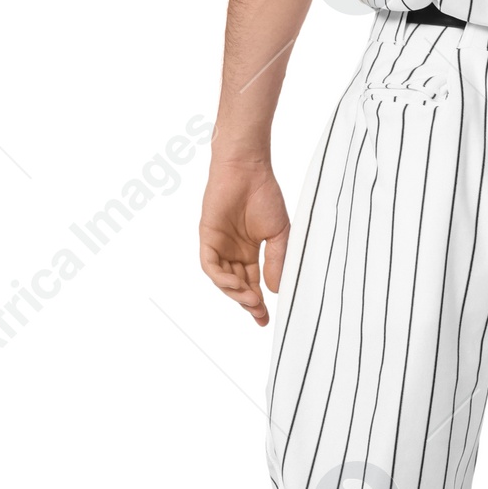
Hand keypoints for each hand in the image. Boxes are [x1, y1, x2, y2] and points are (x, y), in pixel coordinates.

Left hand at [199, 157, 290, 326]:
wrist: (248, 170)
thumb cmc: (264, 195)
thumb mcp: (279, 233)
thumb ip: (277, 261)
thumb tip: (275, 289)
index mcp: (249, 251)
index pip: (252, 283)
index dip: (258, 302)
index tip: (265, 318)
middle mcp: (233, 251)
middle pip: (237, 286)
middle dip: (247, 303)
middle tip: (259, 314)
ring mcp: (219, 245)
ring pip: (223, 279)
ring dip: (235, 292)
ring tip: (252, 299)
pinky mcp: (207, 237)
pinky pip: (210, 265)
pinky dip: (222, 278)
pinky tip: (235, 284)